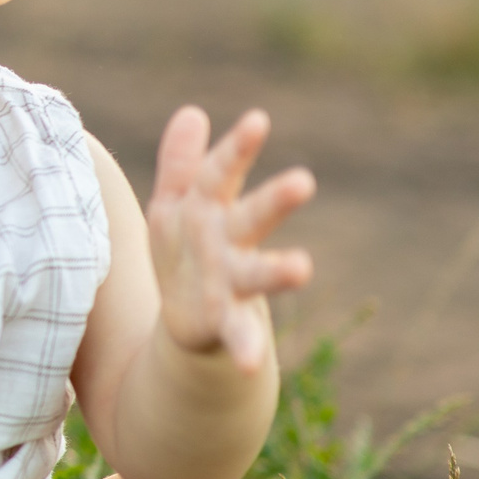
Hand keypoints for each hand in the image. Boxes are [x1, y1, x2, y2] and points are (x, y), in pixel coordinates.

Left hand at [146, 105, 315, 370]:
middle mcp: (230, 244)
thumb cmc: (186, 250)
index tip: (258, 120)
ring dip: (279, 271)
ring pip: (258, 275)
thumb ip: (181, 163)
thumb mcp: (174, 205)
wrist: (188, 320)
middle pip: (253, 218)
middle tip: (304, 181)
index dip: (237, 148)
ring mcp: (232, 285)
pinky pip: (239, 338)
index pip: (220, 173)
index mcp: (210, 210)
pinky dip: (247, 351)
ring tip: (303, 266)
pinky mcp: (225, 324)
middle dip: (275, 200)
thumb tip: (192, 112)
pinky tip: (252, 366)